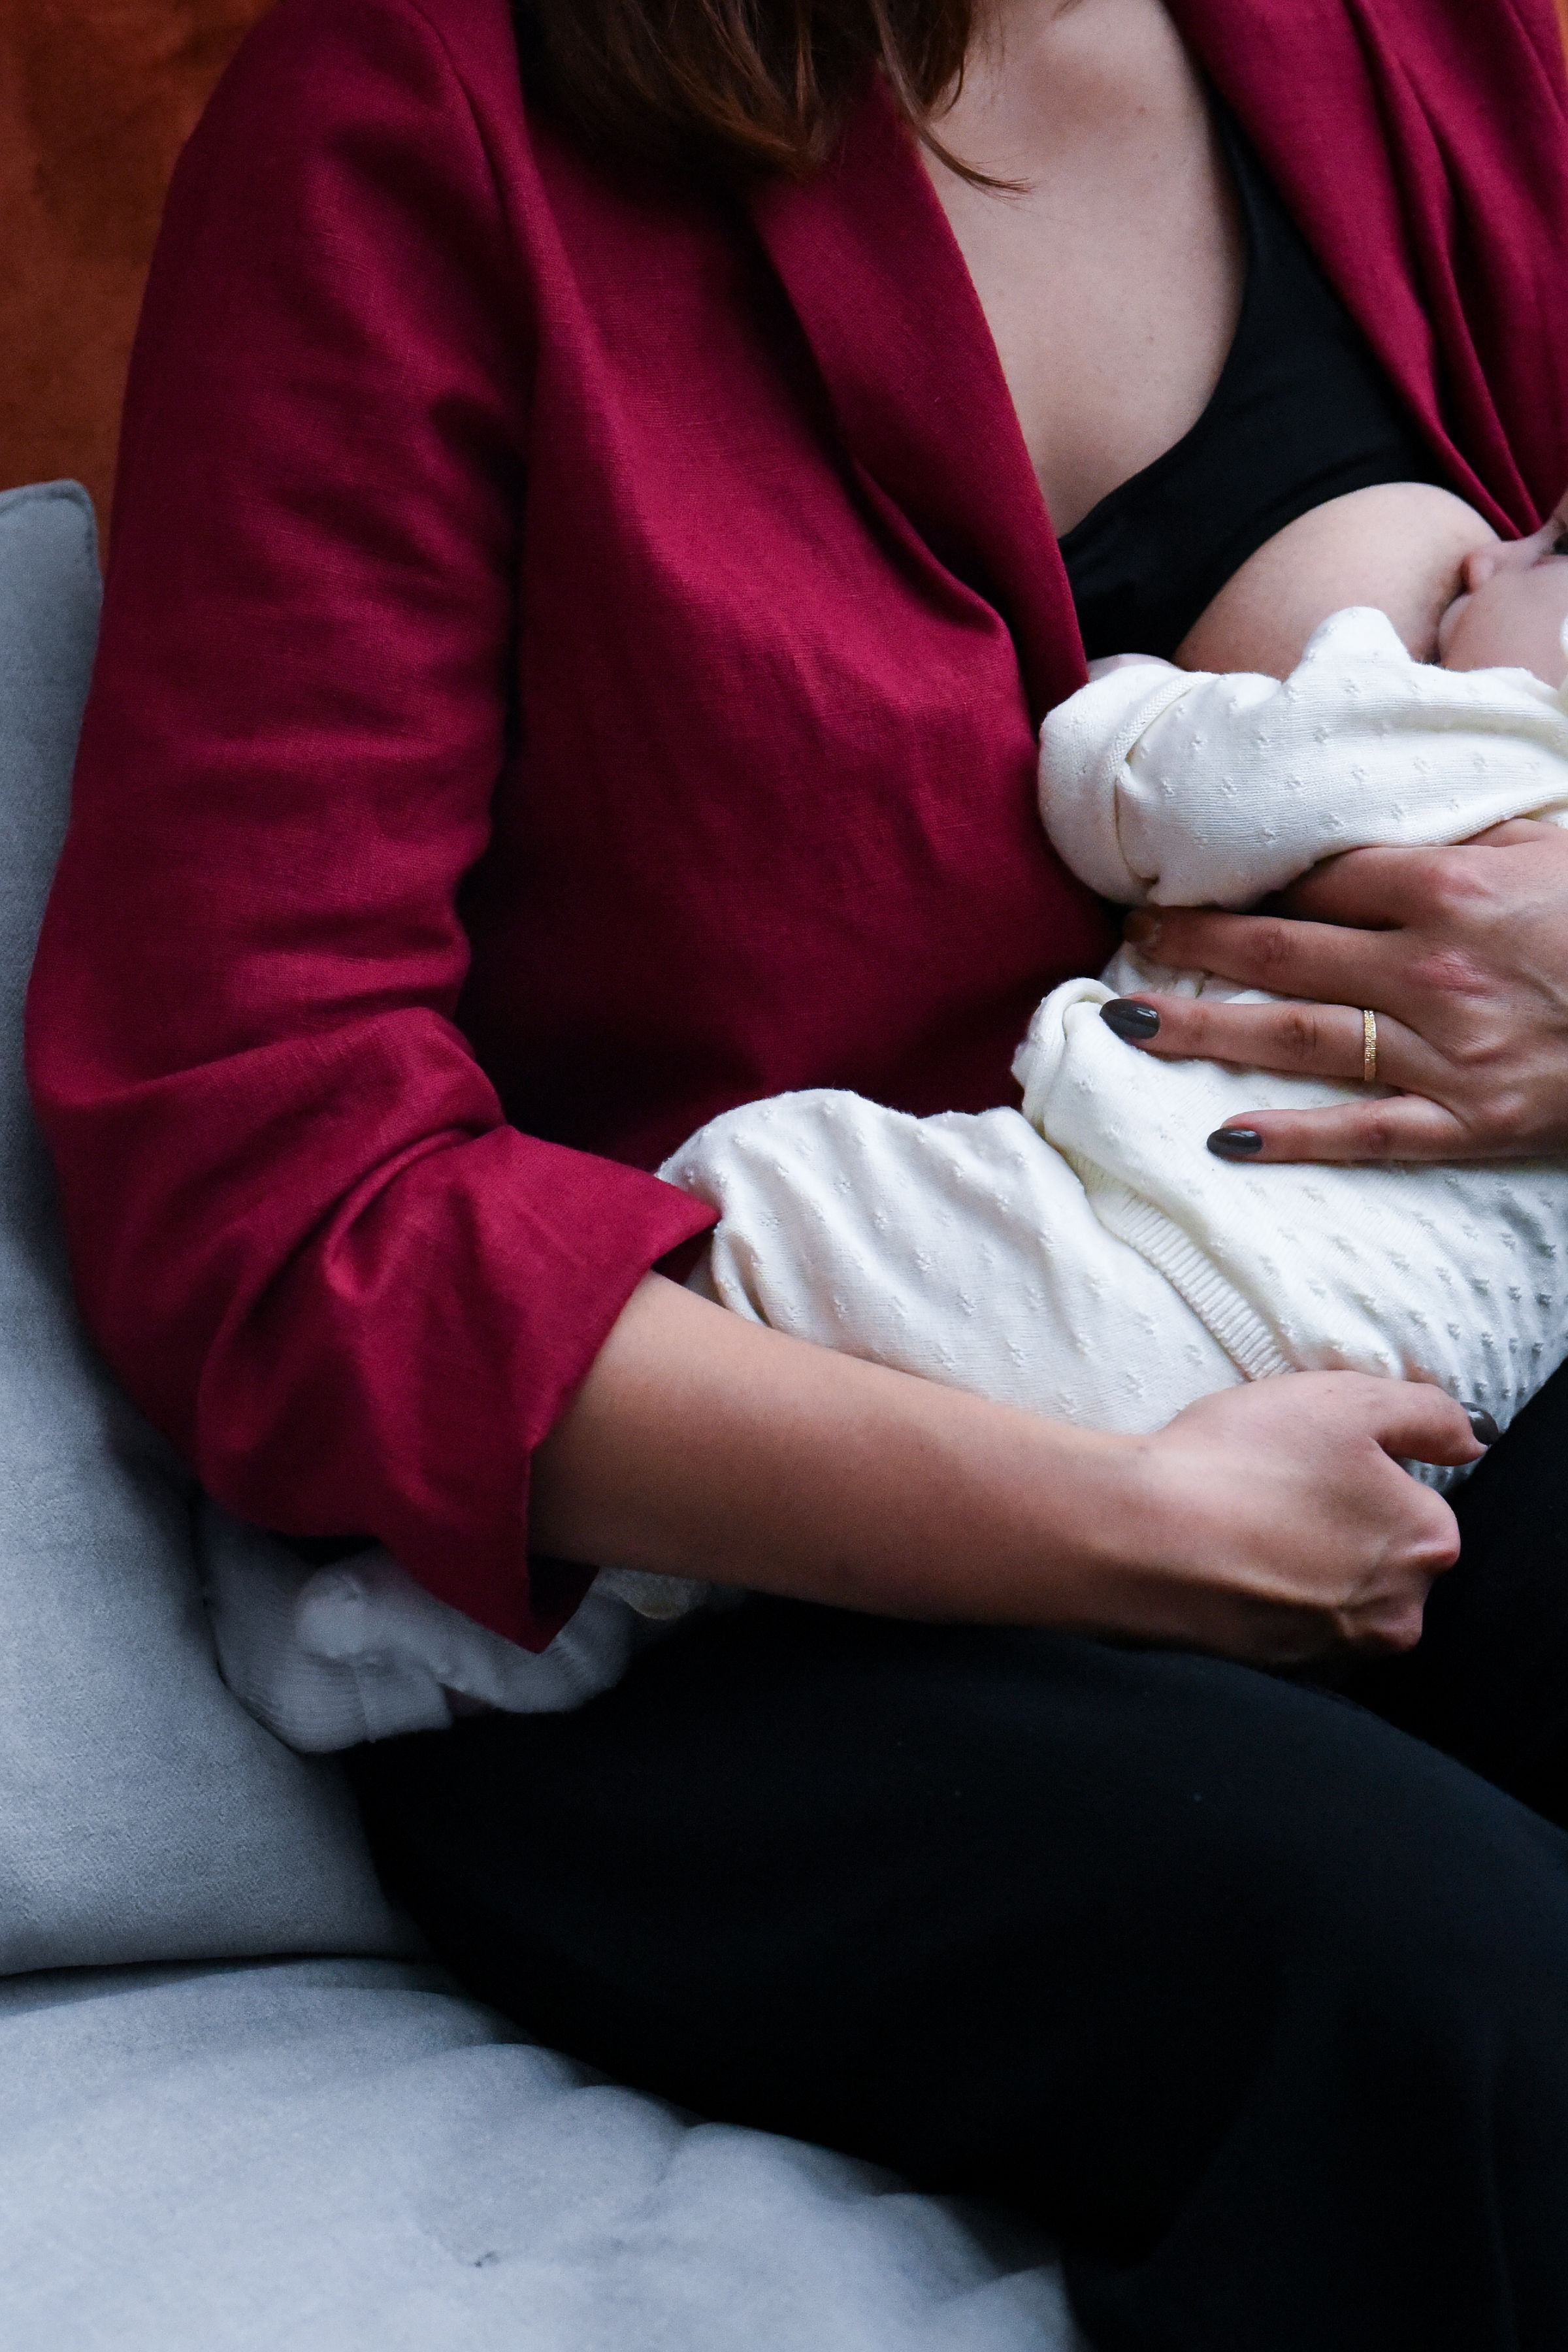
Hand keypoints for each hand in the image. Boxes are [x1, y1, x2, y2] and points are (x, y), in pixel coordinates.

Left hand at [1108, 821, 1567, 1161]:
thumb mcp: (1545, 846)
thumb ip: (1461, 831)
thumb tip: (1382, 811)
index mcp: (1446, 887)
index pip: (1313, 880)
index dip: (1241, 880)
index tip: (1184, 878)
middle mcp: (1428, 968)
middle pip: (1277, 952)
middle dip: (1190, 943)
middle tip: (1128, 935)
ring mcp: (1445, 1051)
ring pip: (1293, 1038)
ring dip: (1200, 1028)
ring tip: (1124, 1021)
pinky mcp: (1469, 1122)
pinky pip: (1362, 1132)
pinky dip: (1290, 1137)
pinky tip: (1222, 1135)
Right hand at [1116, 1373, 1481, 1664]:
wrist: (1138, 1540)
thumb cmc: (1243, 1461)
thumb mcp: (1346, 1401)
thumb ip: (1428, 1413)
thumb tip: (1467, 1438)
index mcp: (1426, 1541)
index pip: (1418, 1498)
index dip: (1364, 1468)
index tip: (1312, 1456)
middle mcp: (1397, 1611)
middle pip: (1383, 1553)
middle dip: (1340, 1521)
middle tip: (1274, 1486)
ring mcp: (1337, 1649)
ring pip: (1336, 1590)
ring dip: (1303, 1560)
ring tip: (1244, 1522)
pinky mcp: (1282, 1671)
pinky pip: (1289, 1621)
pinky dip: (1267, 1593)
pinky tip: (1227, 1559)